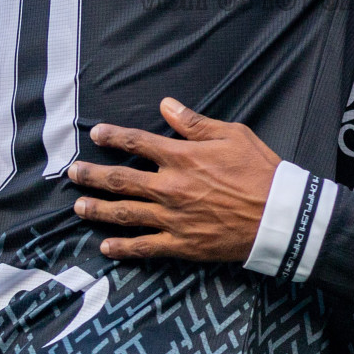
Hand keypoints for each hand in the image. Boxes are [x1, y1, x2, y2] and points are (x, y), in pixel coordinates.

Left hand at [67, 98, 280, 261]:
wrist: (279, 215)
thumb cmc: (259, 170)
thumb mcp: (232, 135)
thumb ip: (195, 122)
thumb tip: (167, 104)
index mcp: (182, 157)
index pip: (137, 143)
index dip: (113, 136)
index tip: (95, 134)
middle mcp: (170, 187)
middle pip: (120, 180)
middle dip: (92, 175)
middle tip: (73, 173)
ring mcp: (172, 218)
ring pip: (124, 214)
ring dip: (97, 210)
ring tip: (78, 207)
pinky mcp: (181, 244)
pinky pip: (145, 247)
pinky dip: (123, 248)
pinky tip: (106, 248)